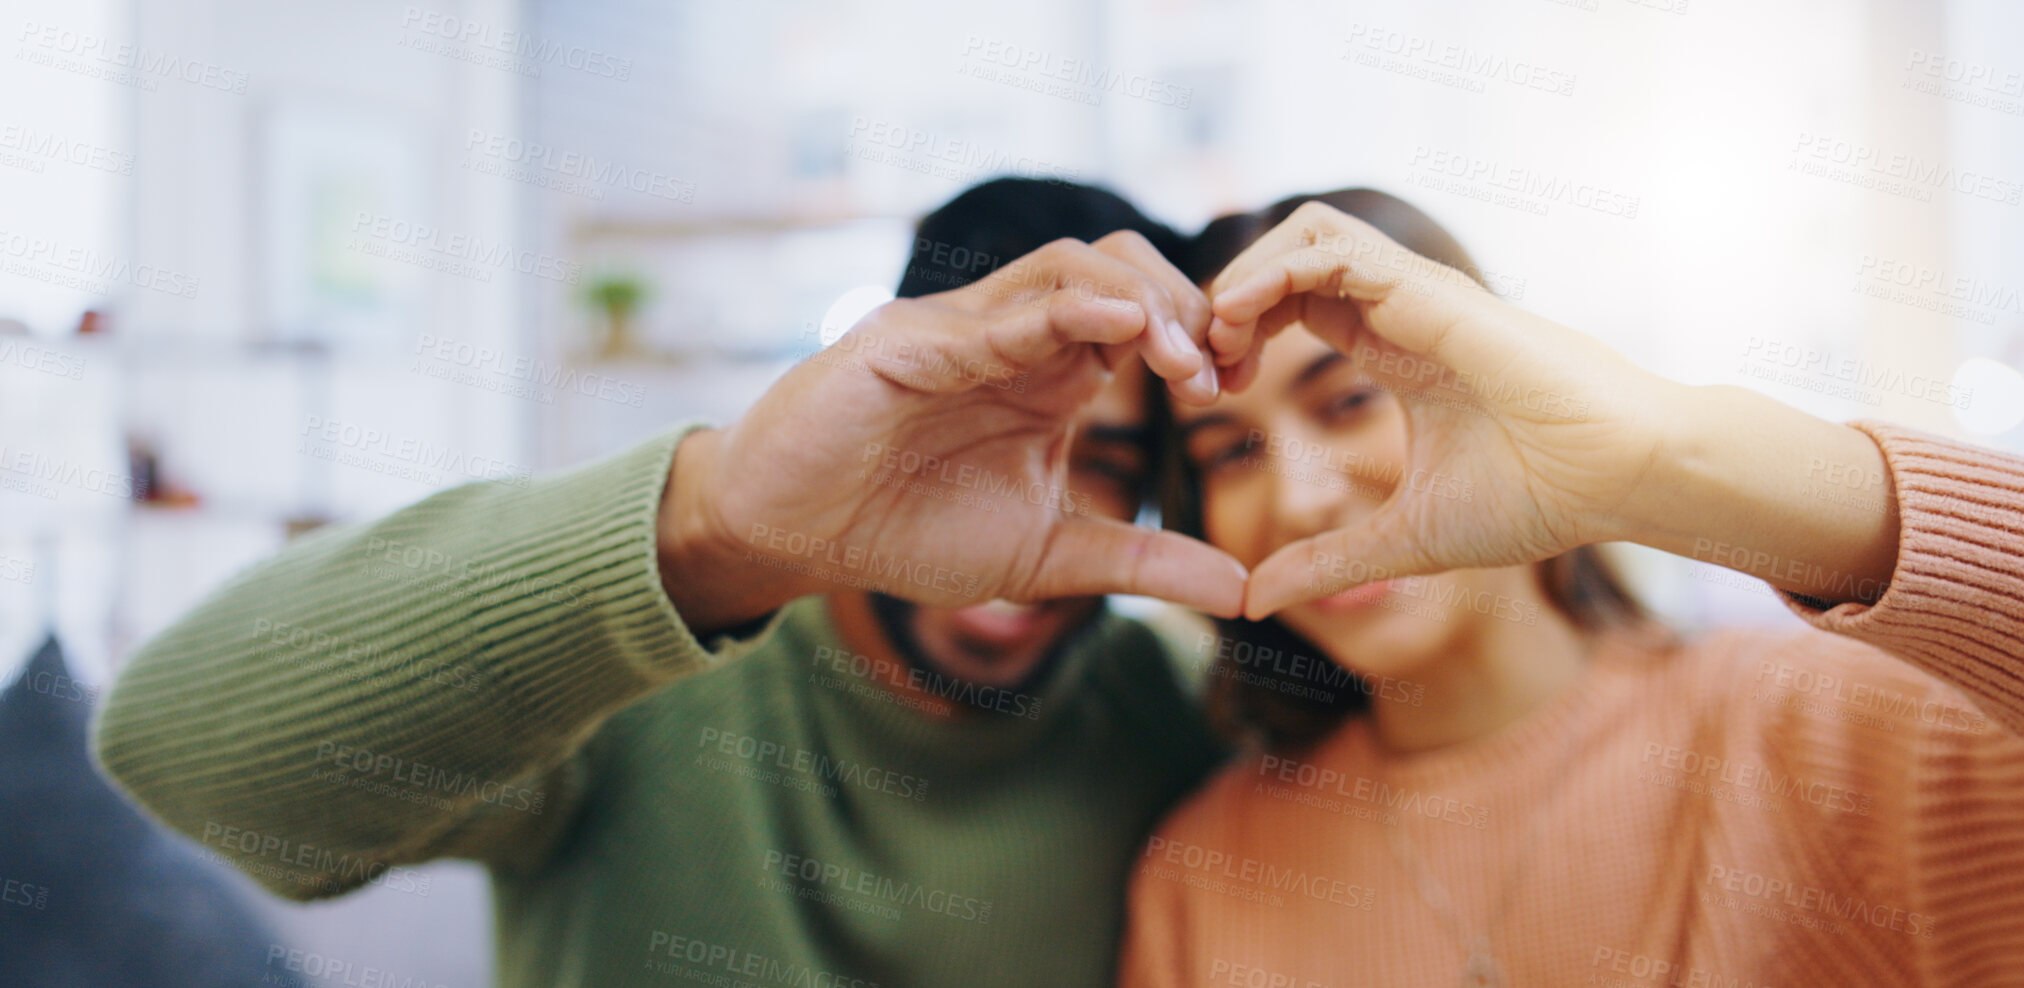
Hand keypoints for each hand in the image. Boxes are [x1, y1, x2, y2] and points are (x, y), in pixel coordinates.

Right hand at [664, 232, 1246, 630]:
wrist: (792, 536)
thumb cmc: (903, 530)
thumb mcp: (1046, 555)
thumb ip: (1140, 563)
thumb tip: (1245, 594)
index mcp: (1048, 373)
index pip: (1143, 314)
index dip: (1199, 335)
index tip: (1239, 386)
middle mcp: (1010, 334)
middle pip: (1119, 265)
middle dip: (1184, 305)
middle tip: (1220, 371)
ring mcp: (957, 329)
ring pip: (1066, 266)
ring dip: (1138, 300)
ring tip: (1181, 360)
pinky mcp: (904, 342)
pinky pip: (990, 315)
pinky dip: (1058, 313)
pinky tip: (1114, 330)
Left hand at [1203, 202, 1678, 618]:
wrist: (1623, 478)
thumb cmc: (1540, 499)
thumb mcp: (1403, 540)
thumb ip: (1326, 564)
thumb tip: (1249, 601)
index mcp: (1394, 347)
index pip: (1294, 302)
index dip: (1242, 334)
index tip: (1216, 395)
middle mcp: (1400, 308)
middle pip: (1288, 255)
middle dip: (1229, 298)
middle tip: (1203, 367)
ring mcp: (1416, 293)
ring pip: (1305, 230)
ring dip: (1245, 275)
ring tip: (1219, 341)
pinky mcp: (1430, 291)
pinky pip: (1333, 248)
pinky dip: (1273, 272)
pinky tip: (1243, 325)